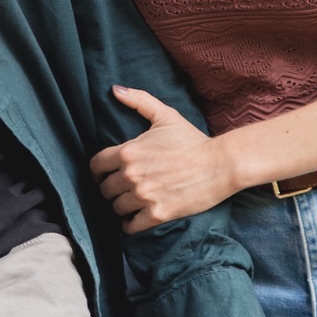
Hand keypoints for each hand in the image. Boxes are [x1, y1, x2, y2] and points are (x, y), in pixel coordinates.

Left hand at [91, 86, 233, 230]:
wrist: (219, 164)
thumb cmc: (192, 139)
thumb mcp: (164, 115)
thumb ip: (138, 101)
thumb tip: (114, 89)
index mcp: (129, 151)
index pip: (96, 166)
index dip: (97, 171)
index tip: (102, 175)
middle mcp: (132, 175)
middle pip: (105, 189)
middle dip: (110, 189)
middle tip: (118, 190)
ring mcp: (144, 196)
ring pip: (116, 208)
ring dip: (120, 207)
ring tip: (128, 204)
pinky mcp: (158, 214)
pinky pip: (131, 227)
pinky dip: (129, 225)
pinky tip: (134, 220)